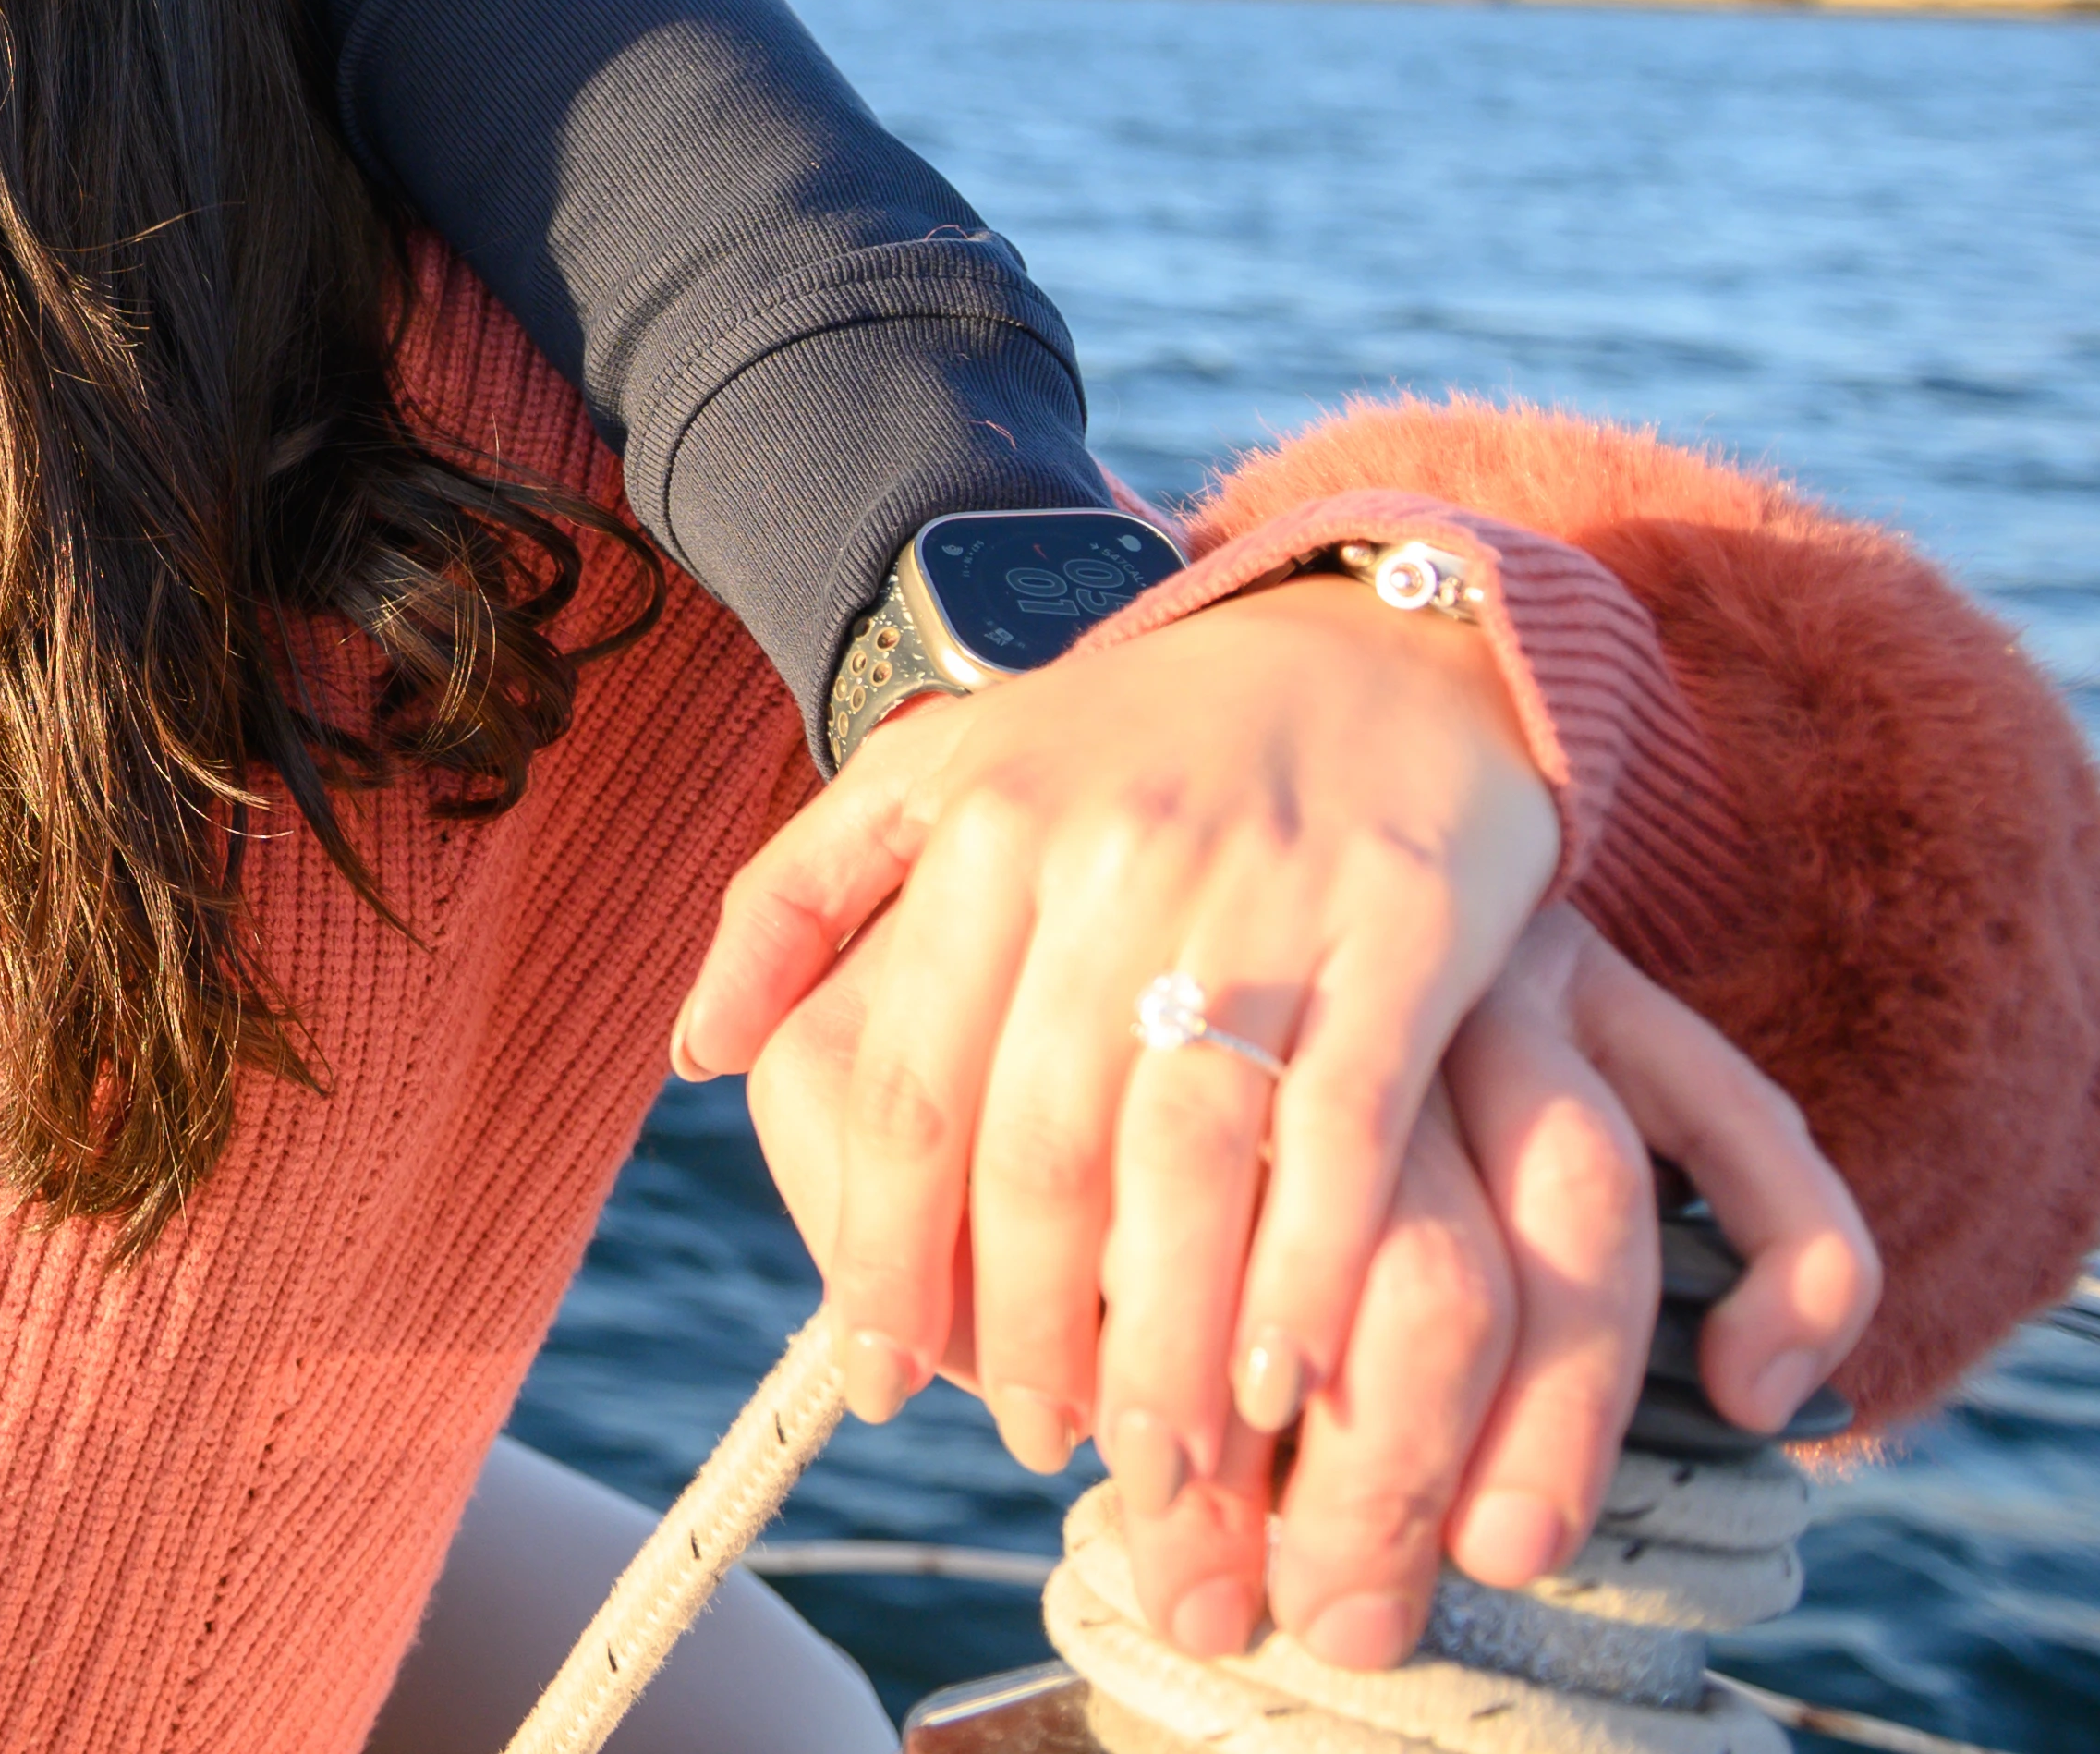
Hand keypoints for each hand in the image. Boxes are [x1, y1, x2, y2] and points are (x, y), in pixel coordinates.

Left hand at [725, 832, 1877, 1675]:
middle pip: (1037, 1146)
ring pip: (1180, 1163)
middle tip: (1022, 1439)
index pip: (909, 1083)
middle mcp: (1110, 867)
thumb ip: (799, 897)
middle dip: (1021, 1323)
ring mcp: (1261, 900)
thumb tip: (695, 1053)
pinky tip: (1282, 1386)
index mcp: (988, 833)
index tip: (876, 1376)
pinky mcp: (1404, 931)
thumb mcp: (944, 771)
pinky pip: (1341, 1134)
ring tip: (1147, 1463)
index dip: (884, 1247)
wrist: (1374, 635)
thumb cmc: (1138, 736)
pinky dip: (1306, 1274)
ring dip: (1160, 1340)